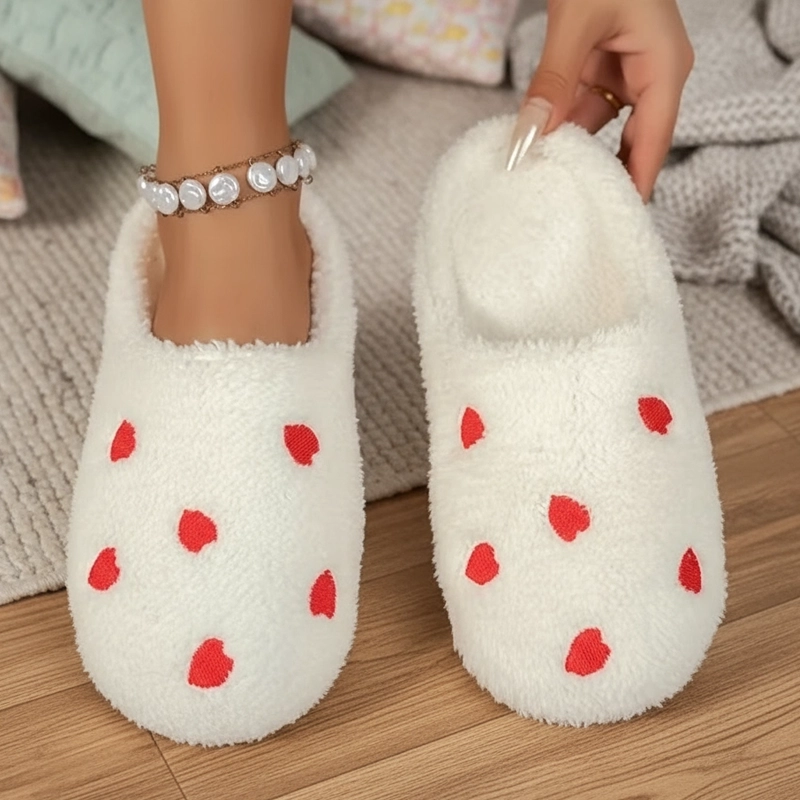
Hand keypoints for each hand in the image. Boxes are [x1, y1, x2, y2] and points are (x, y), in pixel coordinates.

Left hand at [506, 0, 693, 200]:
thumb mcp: (576, 23)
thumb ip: (552, 81)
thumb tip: (529, 137)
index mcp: (666, 66)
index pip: (653, 142)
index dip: (635, 183)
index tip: (617, 220)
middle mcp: (654, 75)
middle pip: (631, 142)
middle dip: (601, 174)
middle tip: (575, 214)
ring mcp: (628, 72)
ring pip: (600, 128)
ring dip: (572, 150)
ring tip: (546, 185)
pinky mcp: (604, 68)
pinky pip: (583, 108)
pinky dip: (562, 126)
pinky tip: (539, 146)